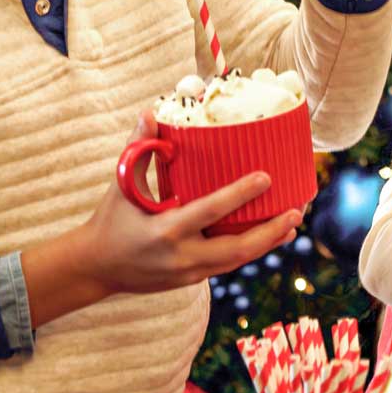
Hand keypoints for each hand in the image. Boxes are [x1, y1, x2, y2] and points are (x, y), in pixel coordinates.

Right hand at [22, 114, 299, 325]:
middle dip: (269, 231)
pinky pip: (227, 265)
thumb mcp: (122, 185)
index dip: (240, 195)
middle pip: (236, 248)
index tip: (266, 178)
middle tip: (296, 211)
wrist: (95, 268)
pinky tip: (269, 237)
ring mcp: (188, 272)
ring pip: (237, 261)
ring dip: (267, 243)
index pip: (210, 211)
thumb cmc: (110, 221)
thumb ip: (138, 148)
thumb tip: (150, 112)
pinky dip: (249, 251)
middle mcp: (181, 256)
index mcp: (165, 229)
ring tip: (292, 223)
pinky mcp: (191, 280)